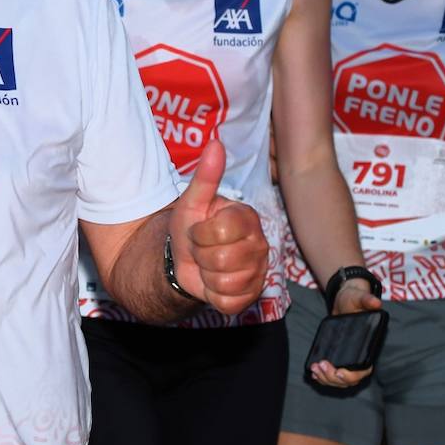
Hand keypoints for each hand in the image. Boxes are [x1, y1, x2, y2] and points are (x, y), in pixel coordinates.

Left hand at [168, 140, 269, 314]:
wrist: (184, 261)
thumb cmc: (191, 228)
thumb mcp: (192, 202)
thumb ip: (206, 175)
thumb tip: (215, 143)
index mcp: (247, 219)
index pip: (222, 231)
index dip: (201, 234)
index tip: (198, 231)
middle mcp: (260, 245)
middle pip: (222, 258)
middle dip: (201, 255)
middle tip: (201, 250)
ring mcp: (258, 272)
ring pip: (225, 281)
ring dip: (206, 275)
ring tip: (207, 265)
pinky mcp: (251, 296)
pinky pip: (228, 301)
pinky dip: (212, 295)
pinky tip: (213, 283)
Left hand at [307, 279, 383, 387]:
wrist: (344, 301)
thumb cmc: (355, 301)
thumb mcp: (360, 298)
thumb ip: (367, 300)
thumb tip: (375, 303)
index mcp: (367, 348)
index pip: (363, 371)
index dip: (352, 376)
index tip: (339, 372)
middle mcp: (358, 357)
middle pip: (349, 379)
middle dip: (334, 378)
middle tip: (321, 366)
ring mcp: (347, 359)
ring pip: (339, 380)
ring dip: (327, 378)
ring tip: (315, 368)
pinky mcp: (337, 357)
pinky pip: (332, 375)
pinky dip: (323, 377)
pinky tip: (314, 373)